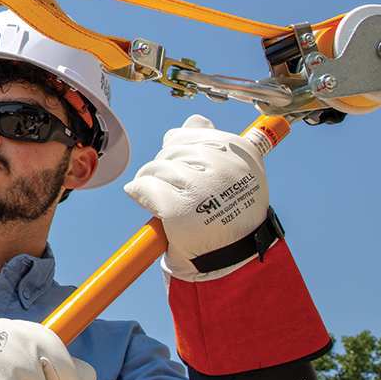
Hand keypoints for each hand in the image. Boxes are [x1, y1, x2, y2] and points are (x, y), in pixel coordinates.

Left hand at [124, 115, 268, 280]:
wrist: (231, 259)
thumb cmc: (231, 214)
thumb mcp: (238, 173)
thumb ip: (214, 143)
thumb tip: (195, 120)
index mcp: (240, 151)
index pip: (191, 131)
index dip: (181, 150)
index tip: (187, 169)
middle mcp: (222, 165)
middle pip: (170, 150)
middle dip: (166, 168)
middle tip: (177, 190)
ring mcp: (199, 186)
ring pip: (155, 167)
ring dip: (153, 182)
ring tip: (169, 200)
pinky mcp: (177, 207)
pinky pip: (143, 186)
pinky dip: (140, 194)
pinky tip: (150, 205)